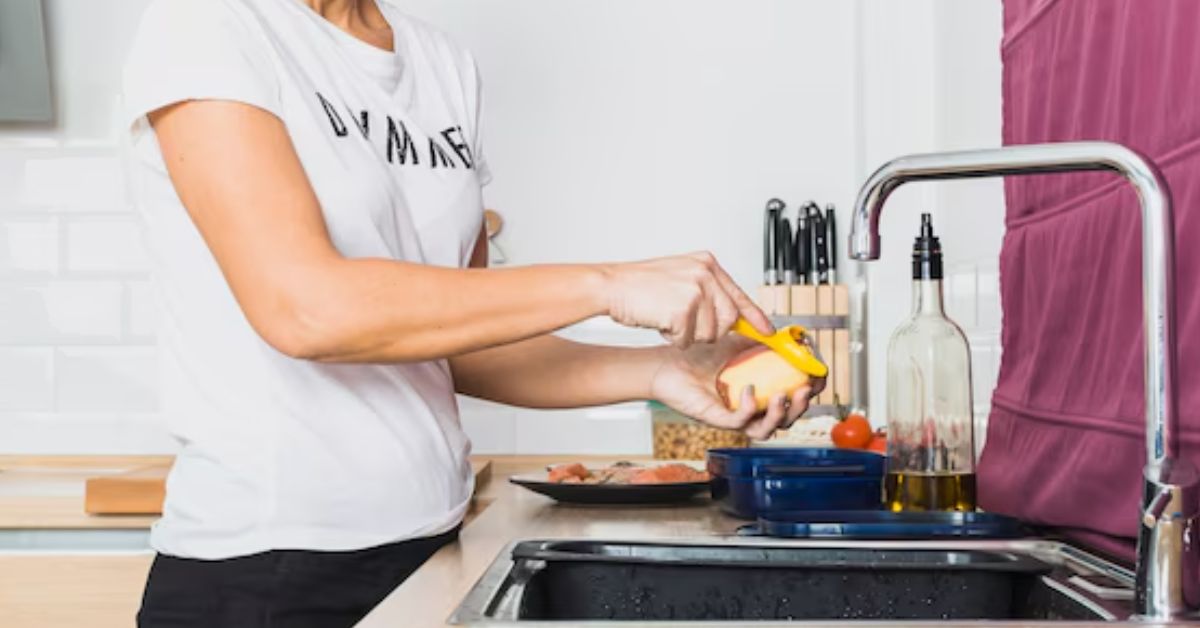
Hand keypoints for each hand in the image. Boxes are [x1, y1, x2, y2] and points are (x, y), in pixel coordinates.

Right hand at [603, 252, 772, 348]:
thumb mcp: (680, 277)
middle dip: (708, 331)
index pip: (739, 295)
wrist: (611, 285)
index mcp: (707, 264)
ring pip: (708, 333)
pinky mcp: (683, 308)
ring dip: (687, 335)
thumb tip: (730, 315)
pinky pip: (686, 339)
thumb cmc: (639, 285)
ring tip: (667, 317)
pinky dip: (672, 338)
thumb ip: (706, 290)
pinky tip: (660, 322)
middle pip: (727, 320)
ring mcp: (695, 290)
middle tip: (685, 324)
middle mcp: (705, 273)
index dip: (754, 317)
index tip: (767, 331)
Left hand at [649, 334, 822, 440]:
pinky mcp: (716, 418)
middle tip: (805, 390)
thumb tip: (795, 337)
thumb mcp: (741, 343)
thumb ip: (767, 342)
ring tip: (782, 396)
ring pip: (765, 429)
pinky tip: (748, 390)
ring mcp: (733, 415)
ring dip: (779, 415)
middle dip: (800, 408)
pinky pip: (738, 422)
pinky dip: (748, 408)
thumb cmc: (700, 354)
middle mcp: (750, 408)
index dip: (812, 391)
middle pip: (786, 420)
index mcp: (761, 391)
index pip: (794, 398)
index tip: (820, 377)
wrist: (669, 361)